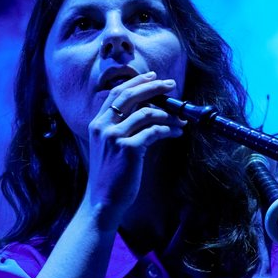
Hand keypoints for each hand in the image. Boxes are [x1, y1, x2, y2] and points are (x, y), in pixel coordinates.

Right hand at [82, 71, 185, 224]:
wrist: (103, 201)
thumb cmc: (111, 176)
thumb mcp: (109, 147)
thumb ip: (121, 128)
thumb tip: (148, 112)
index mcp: (97, 123)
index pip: (116, 93)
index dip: (136, 82)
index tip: (153, 77)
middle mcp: (103, 126)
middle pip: (130, 95)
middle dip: (153, 87)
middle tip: (171, 85)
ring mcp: (114, 137)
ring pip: (146, 112)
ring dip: (167, 114)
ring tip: (180, 120)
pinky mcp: (128, 149)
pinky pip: (154, 131)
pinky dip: (168, 130)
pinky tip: (176, 133)